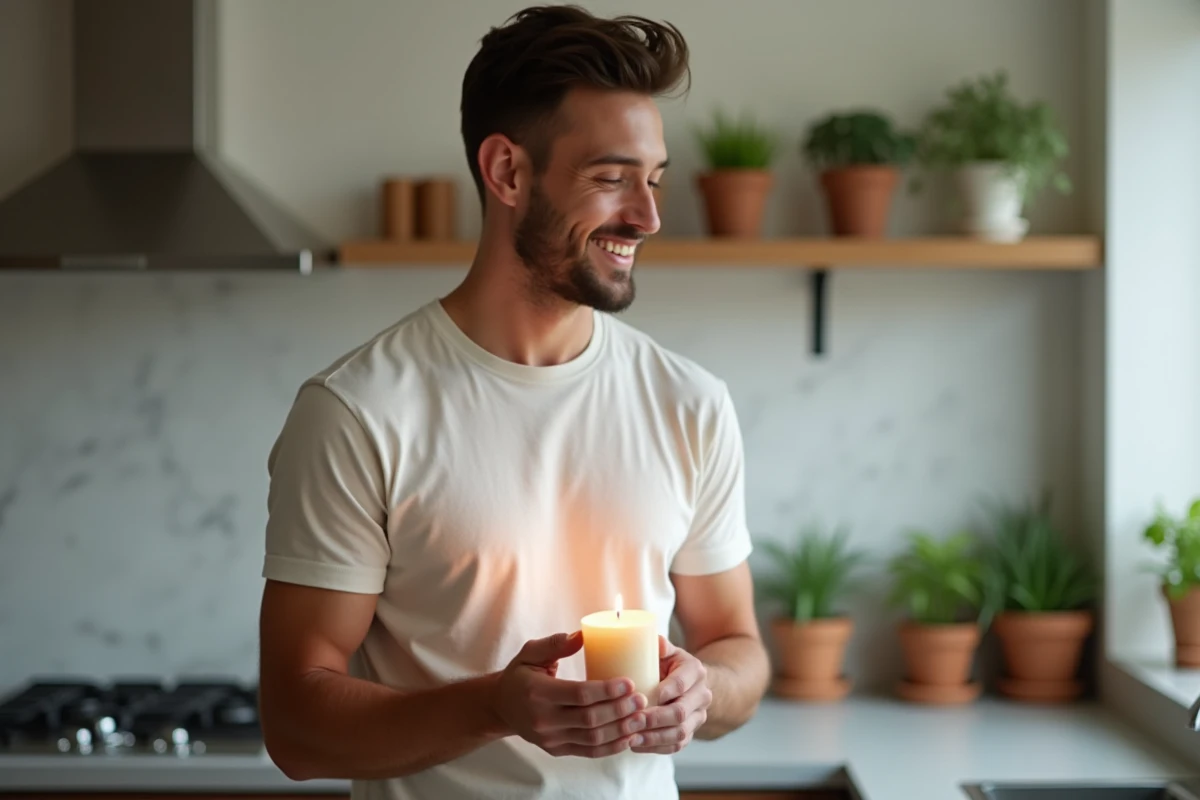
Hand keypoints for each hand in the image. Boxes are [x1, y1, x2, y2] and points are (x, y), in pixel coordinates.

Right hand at [491, 631, 649, 757]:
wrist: (501, 706)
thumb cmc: (520, 674)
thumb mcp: (530, 653)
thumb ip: (555, 644)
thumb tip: (582, 635)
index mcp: (537, 692)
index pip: (579, 694)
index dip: (607, 690)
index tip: (629, 682)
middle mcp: (543, 719)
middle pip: (590, 718)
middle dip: (620, 710)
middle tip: (642, 699)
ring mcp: (550, 738)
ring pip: (592, 739)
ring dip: (620, 730)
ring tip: (641, 718)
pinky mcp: (556, 750)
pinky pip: (589, 752)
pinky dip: (612, 746)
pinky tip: (629, 736)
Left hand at [630, 636, 710, 754]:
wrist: (691, 684)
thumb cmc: (671, 665)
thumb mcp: (668, 651)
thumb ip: (660, 646)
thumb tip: (656, 642)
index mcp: (695, 671)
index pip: (680, 684)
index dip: (662, 692)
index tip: (641, 696)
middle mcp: (702, 695)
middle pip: (680, 712)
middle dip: (654, 719)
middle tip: (632, 720)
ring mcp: (698, 717)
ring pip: (680, 733)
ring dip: (654, 737)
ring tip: (631, 737)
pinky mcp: (691, 733)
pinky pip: (676, 746)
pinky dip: (656, 748)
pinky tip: (637, 745)